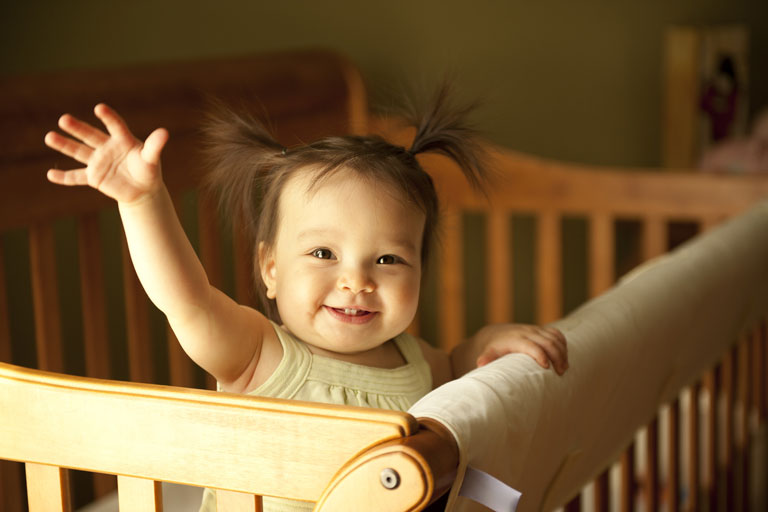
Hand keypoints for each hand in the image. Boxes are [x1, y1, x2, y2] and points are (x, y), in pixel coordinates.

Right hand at [45, 103, 168, 203]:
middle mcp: (106, 147)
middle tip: (64, 119)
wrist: (142, 190)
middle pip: (90, 135)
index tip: (99, 108)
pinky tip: (51, 175)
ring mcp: (98, 162)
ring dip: (65, 145)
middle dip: (77, 128)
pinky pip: (76, 177)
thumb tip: (164, 132)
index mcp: (122, 140)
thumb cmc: (148, 170)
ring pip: (79, 152)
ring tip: (50, 136)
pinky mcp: (93, 177)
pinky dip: (65, 178)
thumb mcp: (152, 159)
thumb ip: (155, 146)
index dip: (108, 117)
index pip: (115, 126)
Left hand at [475, 324, 567, 374]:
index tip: (547, 368)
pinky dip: (563, 344)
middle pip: (548, 342)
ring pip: (555, 338)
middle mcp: (528, 332)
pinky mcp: (541, 330)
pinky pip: (557, 334)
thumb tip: (480, 364)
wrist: (496, 334)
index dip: (540, 355)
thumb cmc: (494, 348)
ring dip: (562, 352)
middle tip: (561, 372)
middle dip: (557, 357)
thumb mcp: (488, 352)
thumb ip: (486, 358)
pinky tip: (565, 356)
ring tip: (564, 368)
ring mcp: (536, 330)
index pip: (531, 345)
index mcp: (516, 339)